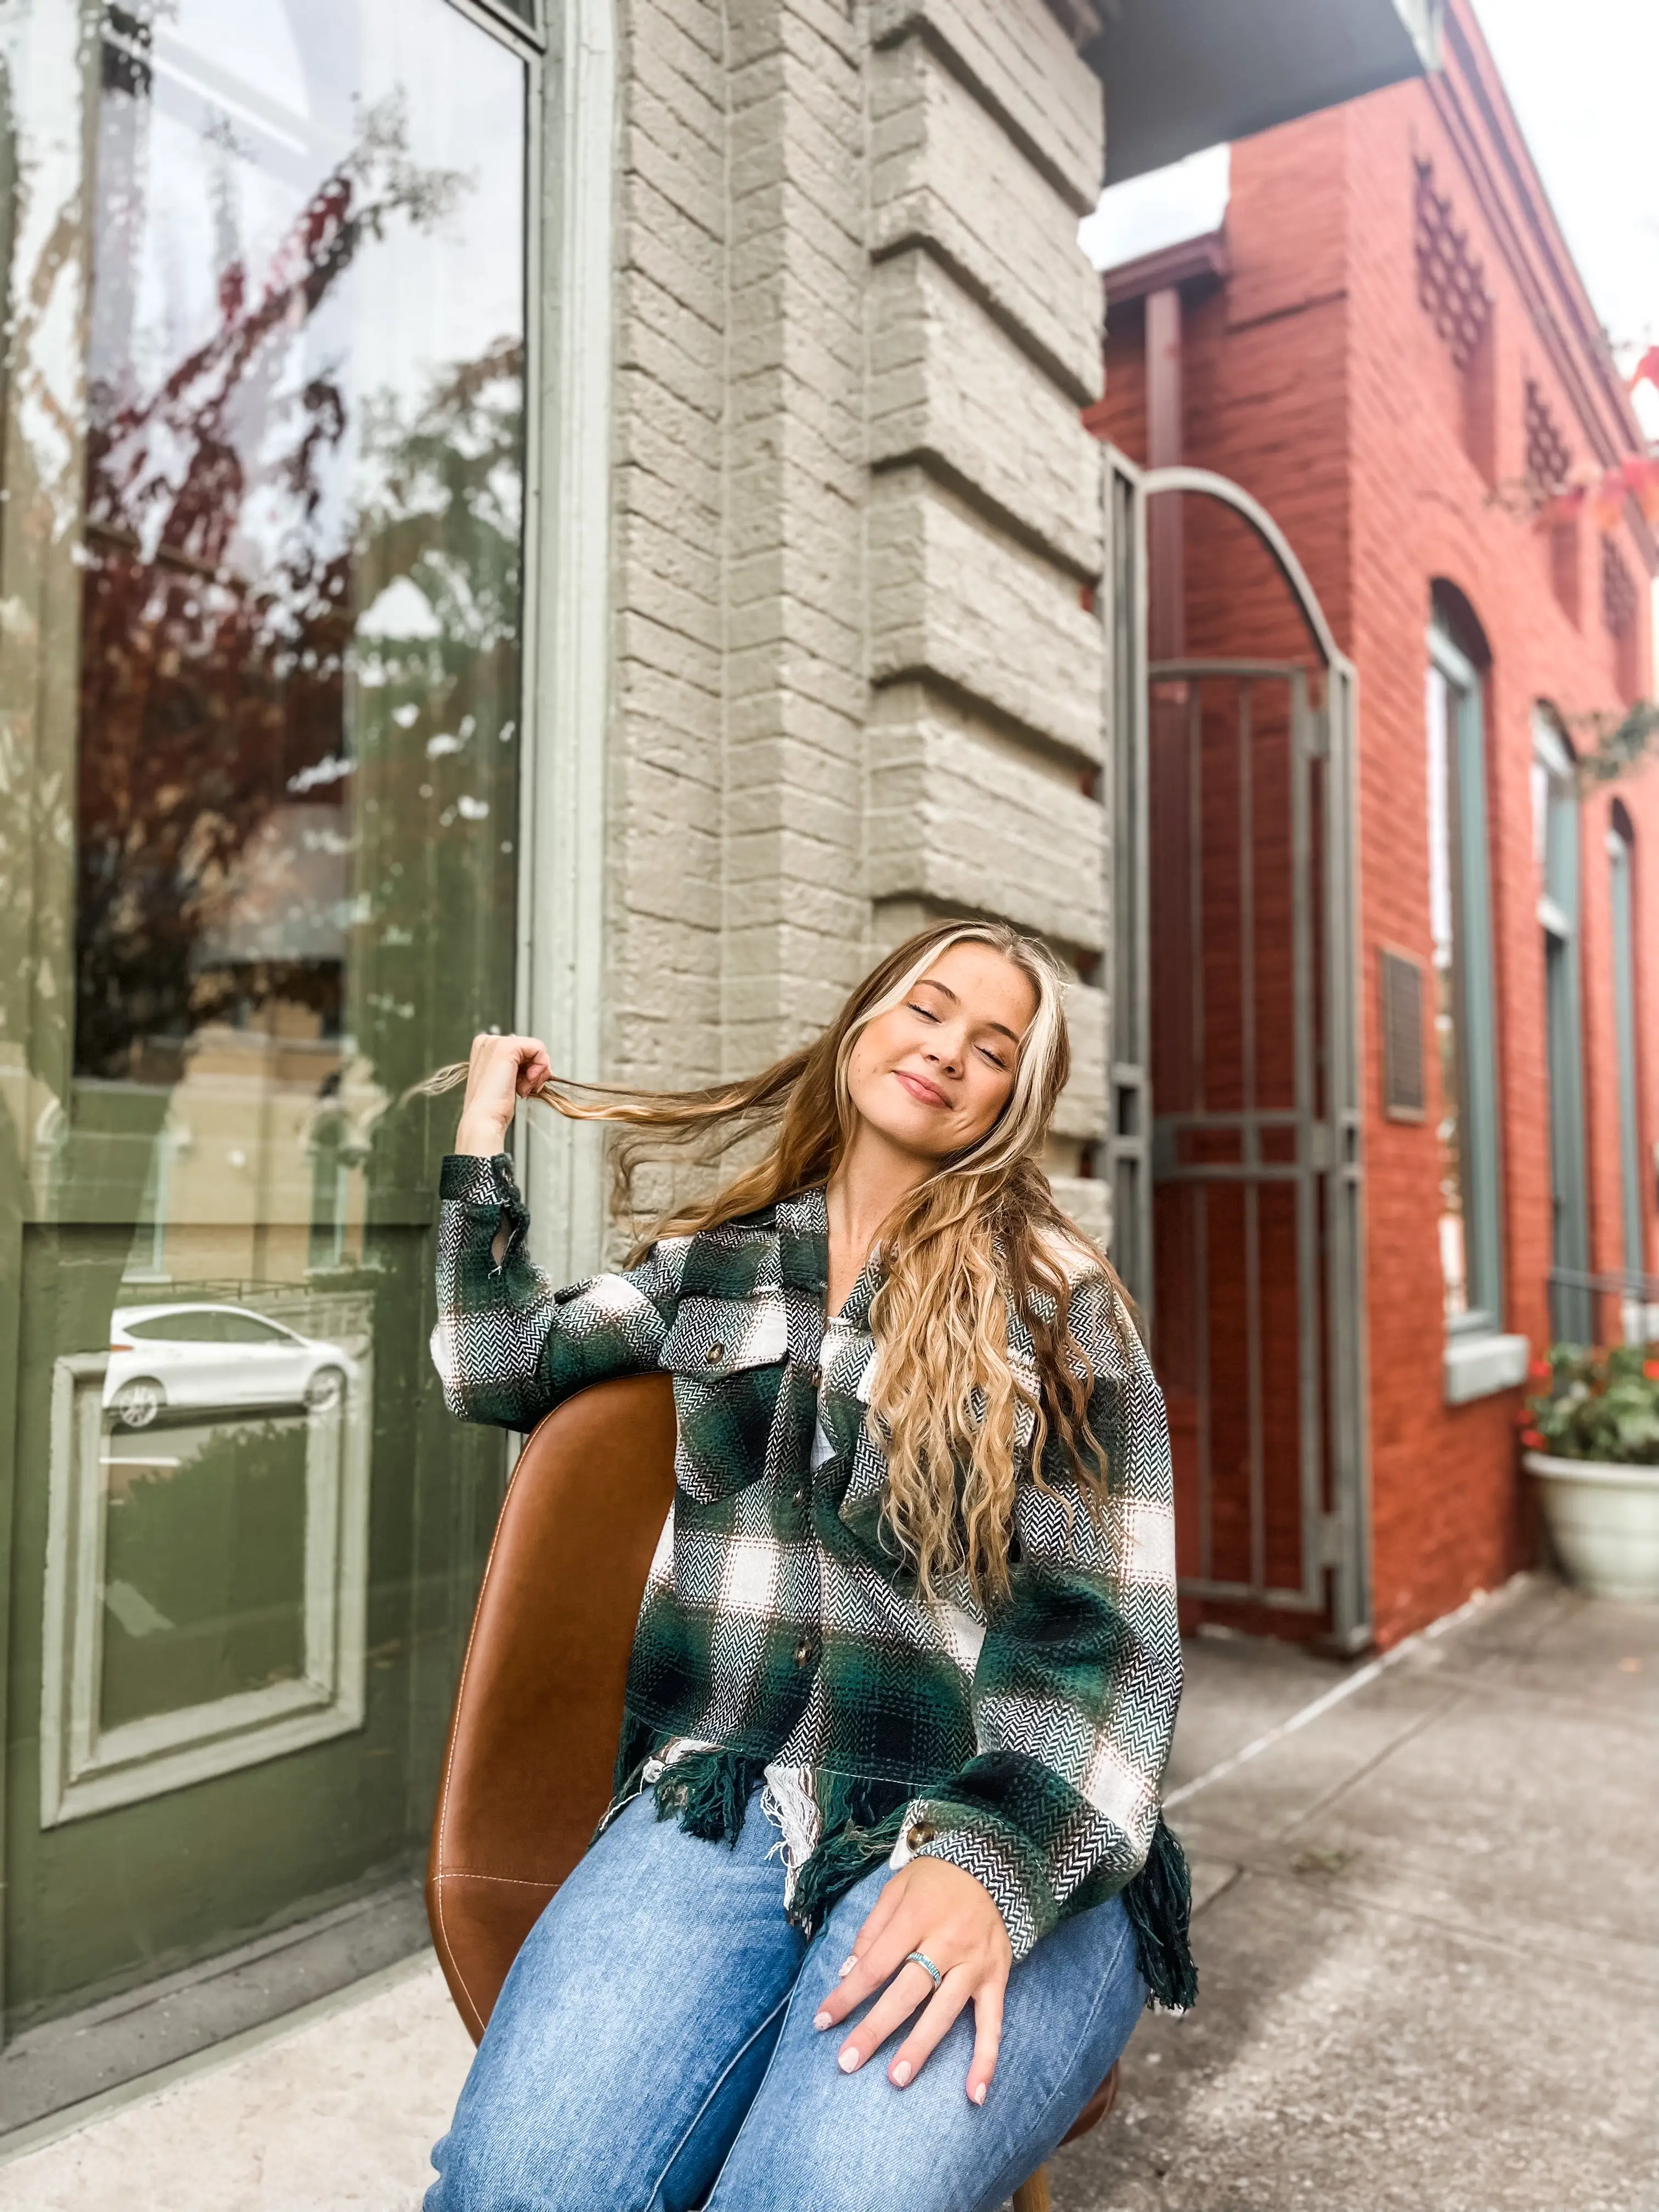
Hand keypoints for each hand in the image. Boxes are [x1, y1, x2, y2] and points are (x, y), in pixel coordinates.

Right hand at [453, 1032, 551, 1156]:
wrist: (484, 1119)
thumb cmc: (493, 1108)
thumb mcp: (503, 1080)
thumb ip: (513, 1067)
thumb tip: (533, 1064)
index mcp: (483, 1048)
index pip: (520, 1051)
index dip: (526, 1070)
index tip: (518, 1086)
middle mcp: (487, 1041)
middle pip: (528, 1049)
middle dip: (532, 1071)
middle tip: (522, 1089)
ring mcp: (495, 1042)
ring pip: (535, 1049)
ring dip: (535, 1074)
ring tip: (521, 1089)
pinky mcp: (507, 1047)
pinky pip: (539, 1048)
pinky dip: (540, 1068)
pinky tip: (526, 1083)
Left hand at [812, 1857, 1010, 2102]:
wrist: (992, 1865)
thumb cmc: (935, 1879)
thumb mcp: (897, 1888)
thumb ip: (872, 1930)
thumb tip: (848, 1972)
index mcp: (916, 1917)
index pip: (875, 1964)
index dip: (847, 1994)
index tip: (823, 2020)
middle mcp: (946, 1941)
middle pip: (906, 1992)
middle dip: (875, 2028)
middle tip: (848, 2061)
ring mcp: (974, 1963)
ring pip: (944, 2011)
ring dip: (920, 2047)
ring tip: (896, 2078)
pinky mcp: (997, 1977)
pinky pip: (993, 2023)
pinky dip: (986, 2059)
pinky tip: (974, 2093)